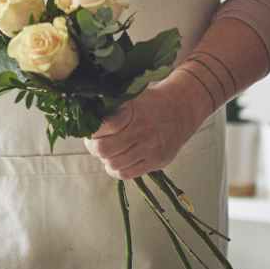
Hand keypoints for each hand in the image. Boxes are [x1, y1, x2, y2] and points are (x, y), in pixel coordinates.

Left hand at [83, 74, 205, 179]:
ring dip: (105, 159)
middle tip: (93, 142)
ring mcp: (150, 148)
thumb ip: (111, 105)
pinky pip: (128, 174)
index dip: (90, 129)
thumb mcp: (132, 95)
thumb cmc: (152, 100)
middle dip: (93, 147)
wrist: (184, 107)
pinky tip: (117, 160)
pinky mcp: (157, 161)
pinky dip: (117, 170)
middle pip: (104, 149)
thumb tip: (86, 111)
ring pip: (114, 164)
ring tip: (106, 151)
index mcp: (133, 112)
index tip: (87, 127)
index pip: (102, 126)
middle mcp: (142, 131)